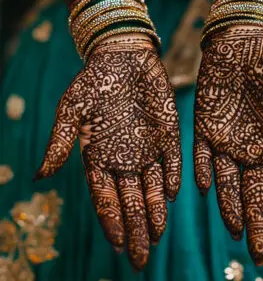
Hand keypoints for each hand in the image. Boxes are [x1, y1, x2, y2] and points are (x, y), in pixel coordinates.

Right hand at [34, 36, 180, 270]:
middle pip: (131, 201)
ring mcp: (148, 147)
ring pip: (153, 187)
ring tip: (157, 236)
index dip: (111, 221)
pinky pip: (172, 160)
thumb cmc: (93, 81)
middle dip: (135, 229)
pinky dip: (172, 177)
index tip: (118, 245)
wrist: (123, 55)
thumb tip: (39, 176)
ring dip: (155, 212)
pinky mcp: (168, 133)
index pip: (105, 198)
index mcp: (99, 156)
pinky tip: (171, 195)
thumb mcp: (71, 109)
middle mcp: (125, 157)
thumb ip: (60, 142)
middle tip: (141, 258)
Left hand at [194, 26, 262, 265]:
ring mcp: (230, 140)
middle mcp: (256, 147)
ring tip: (235, 232)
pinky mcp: (206, 129)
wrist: (243, 43)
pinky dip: (203, 173)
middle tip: (258, 252)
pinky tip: (205, 190)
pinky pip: (203, 157)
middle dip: (258, 221)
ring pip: (229, 182)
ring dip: (231, 207)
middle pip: (257, 192)